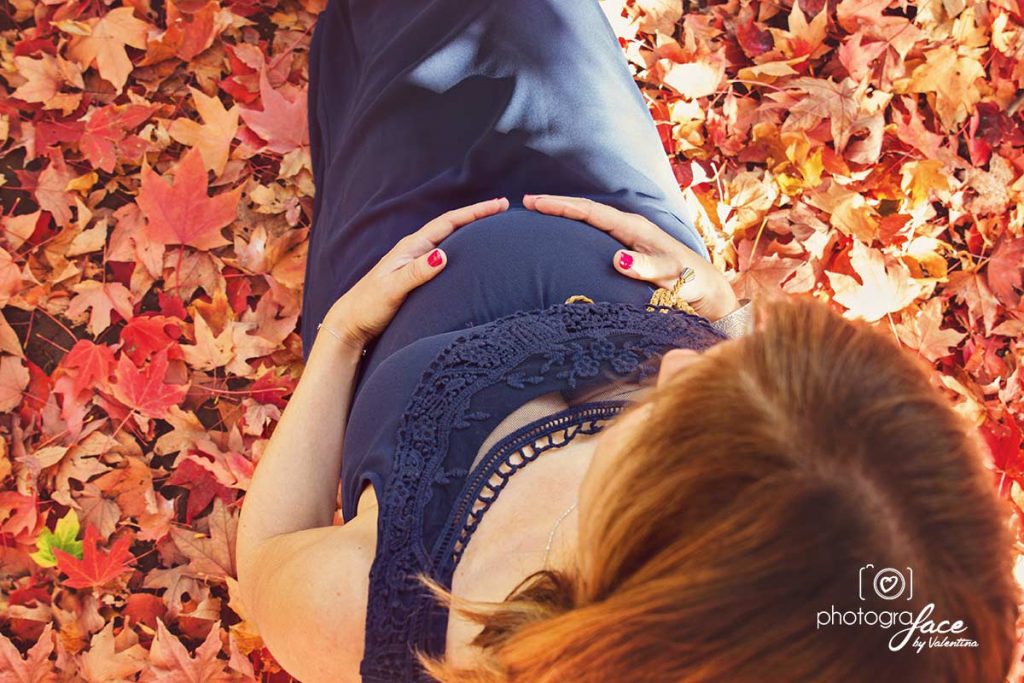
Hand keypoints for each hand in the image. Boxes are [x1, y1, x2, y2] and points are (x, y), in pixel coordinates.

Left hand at [321, 198, 510, 348]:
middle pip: (452, 226)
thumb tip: (443, 255)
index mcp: (410, 248)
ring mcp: (415, 262)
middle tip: (503, 208)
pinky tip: (470, 254)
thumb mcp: (392, 289)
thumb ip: (417, 272)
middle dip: (478, 216)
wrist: (350, 323)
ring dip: (471, 230)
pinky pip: (444, 255)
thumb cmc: (369, 306)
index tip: (499, 205)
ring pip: (449, 239)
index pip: (449, 222)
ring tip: (494, 226)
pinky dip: (462, 248)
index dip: (475, 212)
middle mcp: (414, 250)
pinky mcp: (416, 276)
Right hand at [522, 194, 739, 320]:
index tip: (535, 203)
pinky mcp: (630, 249)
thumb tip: (617, 259)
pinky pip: (596, 232)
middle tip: (526, 203)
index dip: (562, 206)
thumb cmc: (690, 285)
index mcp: (635, 229)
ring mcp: (630, 237)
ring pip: (591, 220)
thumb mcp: (669, 278)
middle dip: (557, 205)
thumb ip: (646, 269)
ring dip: (565, 214)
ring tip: (538, 213)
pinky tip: (564, 234)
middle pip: (587, 210)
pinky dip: (576, 228)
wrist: (707, 290)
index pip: (591, 212)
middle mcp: (631, 228)